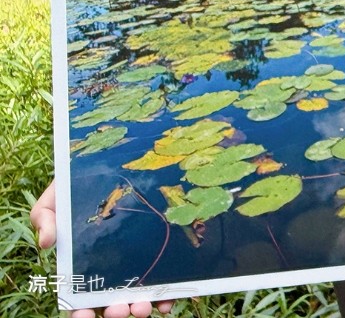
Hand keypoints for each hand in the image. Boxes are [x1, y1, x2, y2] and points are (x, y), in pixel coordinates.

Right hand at [30, 181, 173, 317]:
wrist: (107, 170)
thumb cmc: (75, 189)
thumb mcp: (54, 200)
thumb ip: (45, 219)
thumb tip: (46, 242)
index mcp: (81, 267)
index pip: (78, 300)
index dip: (80, 312)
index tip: (83, 315)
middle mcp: (108, 271)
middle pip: (110, 303)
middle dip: (114, 312)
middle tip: (119, 310)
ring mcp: (134, 264)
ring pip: (136, 297)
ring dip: (140, 308)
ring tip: (142, 307)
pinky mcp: (157, 253)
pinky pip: (163, 281)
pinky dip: (165, 296)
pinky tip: (168, 300)